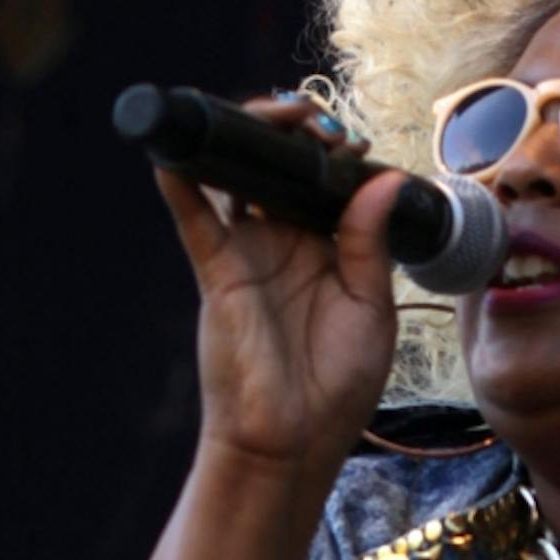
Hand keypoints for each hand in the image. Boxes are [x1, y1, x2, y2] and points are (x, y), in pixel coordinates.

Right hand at [157, 94, 400, 474]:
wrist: (292, 445)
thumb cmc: (335, 389)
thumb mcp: (371, 312)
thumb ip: (370, 243)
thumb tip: (381, 179)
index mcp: (327, 252)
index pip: (326, 184)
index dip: (337, 155)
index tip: (355, 147)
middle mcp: (283, 244)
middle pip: (278, 169)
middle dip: (297, 133)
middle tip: (321, 128)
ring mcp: (247, 254)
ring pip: (237, 179)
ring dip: (249, 139)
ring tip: (275, 115)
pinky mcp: (218, 273)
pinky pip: (196, 220)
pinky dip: (183, 183)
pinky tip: (178, 152)